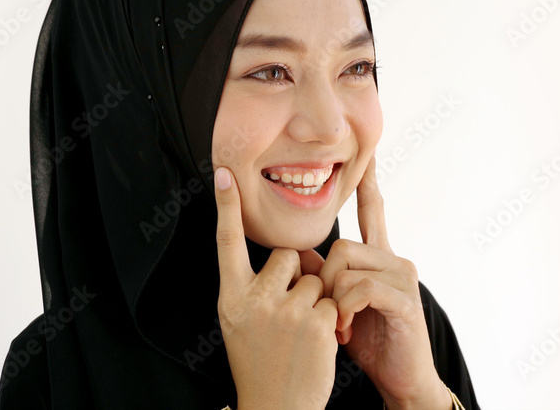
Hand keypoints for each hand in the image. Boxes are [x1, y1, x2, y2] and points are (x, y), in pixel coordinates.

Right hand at [214, 166, 338, 409]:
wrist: (278, 407)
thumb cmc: (260, 363)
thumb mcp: (240, 322)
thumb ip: (252, 287)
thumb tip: (282, 257)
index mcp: (231, 298)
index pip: (227, 243)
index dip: (226, 207)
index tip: (225, 174)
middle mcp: (254, 300)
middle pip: (289, 255)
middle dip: (297, 275)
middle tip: (288, 312)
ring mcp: (287, 310)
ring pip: (316, 278)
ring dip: (317, 299)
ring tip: (302, 332)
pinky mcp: (318, 322)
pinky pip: (334, 299)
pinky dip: (332, 318)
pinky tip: (317, 342)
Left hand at [317, 156, 451, 409]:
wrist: (400, 379)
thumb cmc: (370, 341)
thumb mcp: (337, 304)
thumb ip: (321, 274)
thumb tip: (296, 251)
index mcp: (379, 257)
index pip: (372, 211)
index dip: (369, 183)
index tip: (369, 154)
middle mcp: (394, 259)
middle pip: (341, 246)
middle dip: (322, 281)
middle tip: (326, 314)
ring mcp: (402, 278)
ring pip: (346, 266)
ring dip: (332, 299)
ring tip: (338, 326)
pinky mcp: (404, 299)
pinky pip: (359, 288)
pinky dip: (344, 309)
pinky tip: (345, 328)